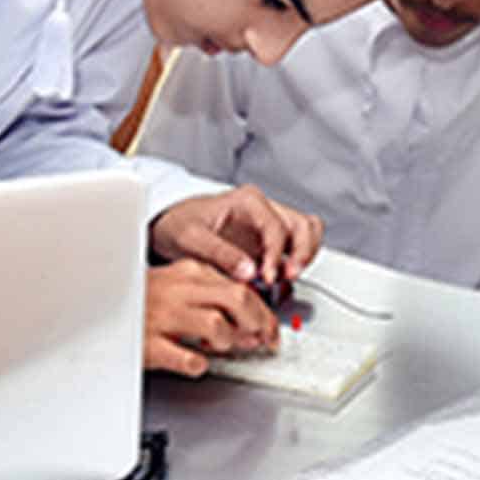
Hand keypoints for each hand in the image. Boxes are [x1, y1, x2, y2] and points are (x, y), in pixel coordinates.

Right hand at [144, 260, 277, 375]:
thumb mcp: (180, 285)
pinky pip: (186, 357)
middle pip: (237, 298)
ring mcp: (163, 317)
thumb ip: (212, 296)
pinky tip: (197, 362)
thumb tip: (250, 320)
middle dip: (258, 322)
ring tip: (223, 348)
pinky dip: (199, 363)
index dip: (264, 311)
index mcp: (190, 272)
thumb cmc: (143, 299)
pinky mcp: (149, 345)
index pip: (241, 285)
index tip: (270, 328)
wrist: (99, 306)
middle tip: (262, 341)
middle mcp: (179, 291)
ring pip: (216, 324)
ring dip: (229, 341)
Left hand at [150, 185, 323, 287]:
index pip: (276, 227)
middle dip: (302, 253)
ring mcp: (270, 224)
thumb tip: (249, 272)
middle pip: (303, 225)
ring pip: (307, 232)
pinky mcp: (269, 241)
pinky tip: (281, 278)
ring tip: (288, 278)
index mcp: (248, 201)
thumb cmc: (180, 225)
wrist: (172, 226)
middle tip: (288, 277)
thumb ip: (220, 253)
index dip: (275, 255)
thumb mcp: (191, 238)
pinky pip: (298, 245)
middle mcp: (264, 209)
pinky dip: (297, 261)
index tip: (268, 277)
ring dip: (304, 256)